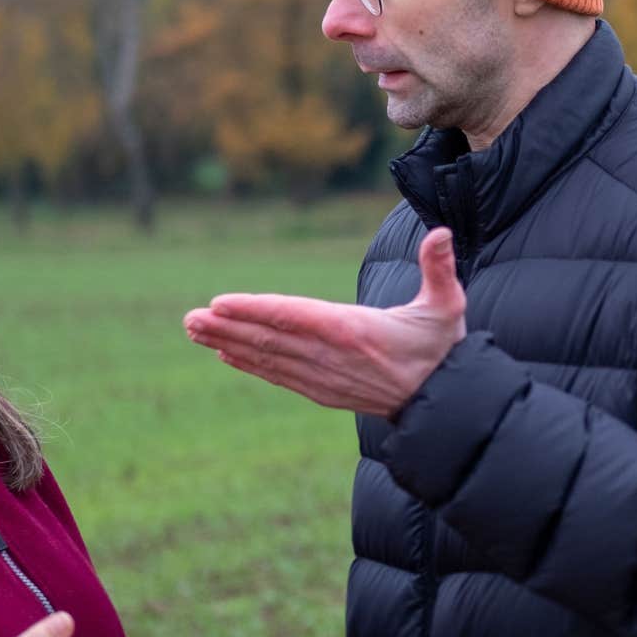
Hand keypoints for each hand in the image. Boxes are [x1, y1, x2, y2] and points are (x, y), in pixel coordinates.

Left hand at [183, 227, 466, 417]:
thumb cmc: (443, 347)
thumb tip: (443, 234)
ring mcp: (323, 377)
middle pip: (270, 338)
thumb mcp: (447, 305)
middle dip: (226, 327)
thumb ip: (439, 268)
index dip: (255, 310)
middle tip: (188, 318)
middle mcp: (331, 357)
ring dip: (228, 343)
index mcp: (354, 331)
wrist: (443, 402)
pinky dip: (250, 363)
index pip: (294, 316)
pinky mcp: (322, 390)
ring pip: (268, 357)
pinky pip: (278, 375)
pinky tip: (225, 353)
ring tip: (193, 330)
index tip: (220, 304)